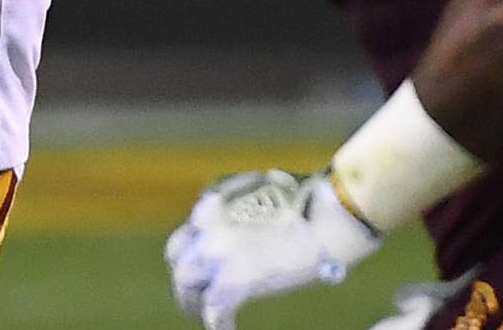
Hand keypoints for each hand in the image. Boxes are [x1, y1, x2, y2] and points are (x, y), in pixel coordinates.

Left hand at [165, 169, 380, 329]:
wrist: (324, 217)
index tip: (205, 267)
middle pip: (178, 257)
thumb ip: (244, 202)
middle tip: (195, 294)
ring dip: (191, 300)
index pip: (189, 232)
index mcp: (214, 204)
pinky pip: (214, 309)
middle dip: (185, 277)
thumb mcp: (263, 188)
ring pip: (185, 282)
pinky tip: (225, 329)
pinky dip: (218, 323)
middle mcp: (208, 225)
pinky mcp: (235, 280)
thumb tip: (247, 215)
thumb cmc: (308, 200)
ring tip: (201, 314)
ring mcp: (218, 253)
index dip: (194, 253)